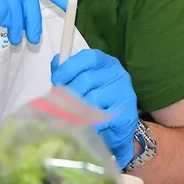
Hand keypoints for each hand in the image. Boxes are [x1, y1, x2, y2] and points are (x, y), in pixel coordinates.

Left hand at [51, 49, 138, 168]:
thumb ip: (67, 71)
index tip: (56, 79)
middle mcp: (117, 74)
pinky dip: (88, 122)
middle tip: (59, 102)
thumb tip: (56, 64)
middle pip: (87, 79)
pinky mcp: (127, 114)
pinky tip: (82, 125)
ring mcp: (124, 94)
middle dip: (69, 92)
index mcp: (105, 62)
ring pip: (93, 99)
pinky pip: (101, 118)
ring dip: (76, 108)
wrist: (115, 126)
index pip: (88, 57)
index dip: (69, 68)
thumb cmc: (94, 98)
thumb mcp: (80, 80)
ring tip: (67, 114)